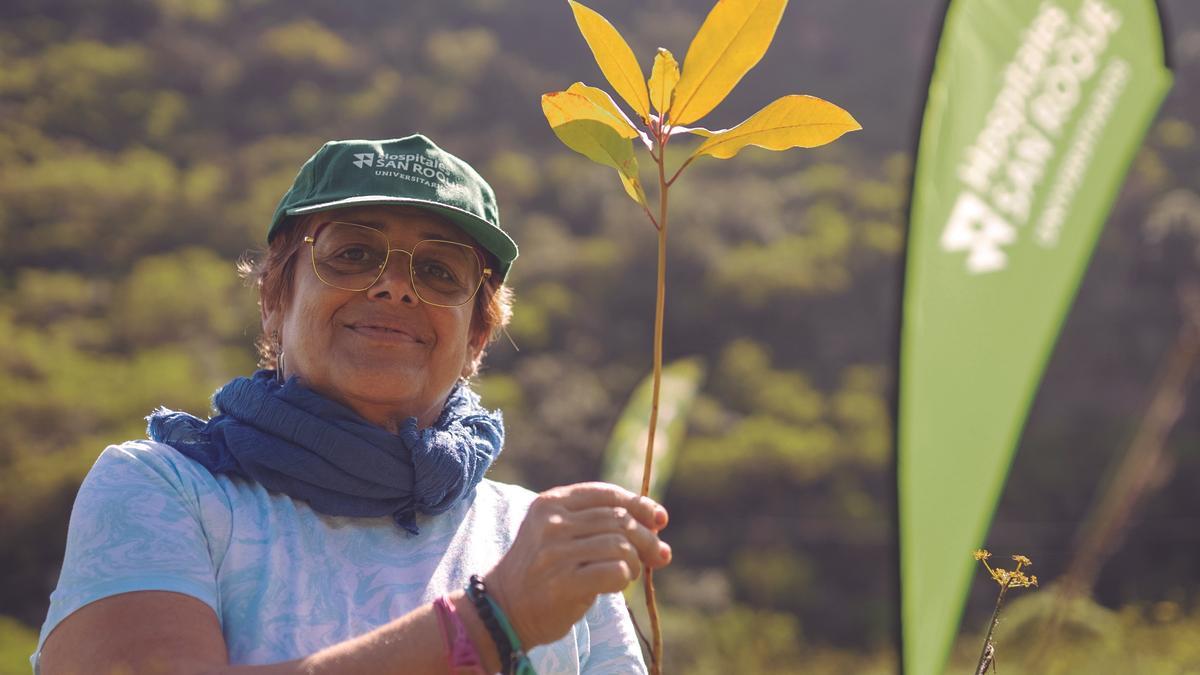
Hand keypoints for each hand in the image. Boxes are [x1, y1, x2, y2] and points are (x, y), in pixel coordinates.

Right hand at [484, 482, 671, 647]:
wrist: (505, 608)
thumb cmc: (543, 569)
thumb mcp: (559, 531)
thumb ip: (598, 522)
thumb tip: (657, 523)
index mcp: (552, 502)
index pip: (607, 494)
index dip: (641, 505)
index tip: (660, 520)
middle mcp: (553, 523)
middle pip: (620, 520)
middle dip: (647, 538)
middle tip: (658, 555)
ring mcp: (556, 553)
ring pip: (621, 545)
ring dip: (635, 561)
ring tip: (629, 572)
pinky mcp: (564, 583)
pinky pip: (615, 571)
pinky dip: (624, 578)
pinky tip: (617, 584)